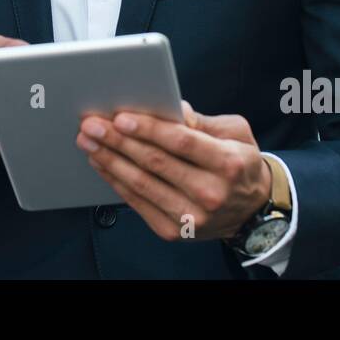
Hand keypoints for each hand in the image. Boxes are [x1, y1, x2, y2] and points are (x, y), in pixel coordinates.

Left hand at [77, 99, 271, 242]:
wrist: (251, 210)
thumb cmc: (240, 163)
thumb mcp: (236, 133)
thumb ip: (202, 120)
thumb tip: (170, 108)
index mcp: (228, 163)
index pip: (181, 142)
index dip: (148, 129)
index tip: (121, 118)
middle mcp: (210, 193)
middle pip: (155, 162)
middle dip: (118, 141)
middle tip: (92, 125)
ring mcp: (191, 216)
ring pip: (141, 184)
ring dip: (110, 160)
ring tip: (88, 142)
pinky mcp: (174, 231)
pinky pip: (137, 203)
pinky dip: (115, 182)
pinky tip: (102, 164)